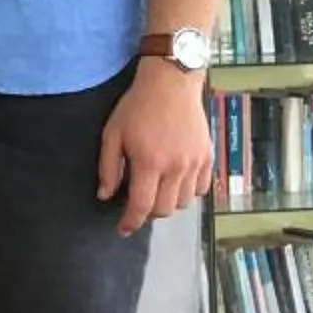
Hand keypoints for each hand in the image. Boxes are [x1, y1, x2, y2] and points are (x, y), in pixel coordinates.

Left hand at [98, 62, 213, 235]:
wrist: (170, 83)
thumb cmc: (137, 106)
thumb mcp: (112, 134)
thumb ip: (108, 168)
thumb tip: (105, 196)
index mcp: (149, 162)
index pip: (141, 206)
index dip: (130, 222)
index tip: (122, 229)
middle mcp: (176, 167)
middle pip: (164, 209)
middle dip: (148, 213)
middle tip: (137, 203)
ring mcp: (194, 163)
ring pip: (184, 202)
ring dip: (168, 203)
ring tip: (156, 190)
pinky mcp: (207, 157)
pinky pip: (201, 189)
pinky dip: (188, 193)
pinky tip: (176, 183)